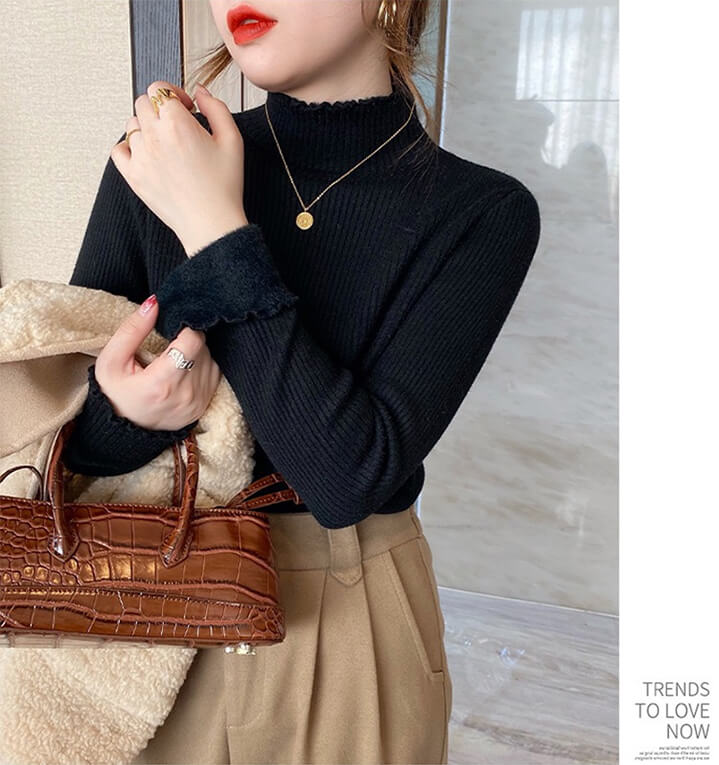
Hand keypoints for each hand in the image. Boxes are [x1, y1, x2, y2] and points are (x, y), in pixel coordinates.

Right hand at [94, 294, 221, 431]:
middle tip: (167, 346)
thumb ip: (132, 330)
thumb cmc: (115, 392)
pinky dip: (202, 366)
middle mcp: (186, 394)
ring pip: (210, 358)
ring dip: (196, 352)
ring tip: (172, 360)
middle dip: (188, 339)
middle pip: (202, 348)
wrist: (125, 429)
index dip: (185, 327)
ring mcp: (198, 401)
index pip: (193, 341)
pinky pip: (214, 373)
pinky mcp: (205, 404)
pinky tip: (182, 370)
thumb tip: (155, 303)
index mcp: (162, 383)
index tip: (172, 328)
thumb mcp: (111, 361)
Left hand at [110, 81, 248, 256]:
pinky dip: (128, 147)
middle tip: (175, 124)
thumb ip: (217, 108)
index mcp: (178, 124)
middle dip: (159, 108)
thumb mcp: (233, 141)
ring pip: (132, 124)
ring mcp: (140, 156)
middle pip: (142, 102)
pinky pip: (119, 150)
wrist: (211, 223)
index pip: (161, 89)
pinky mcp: (133, 176)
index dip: (175, 94)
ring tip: (165, 143)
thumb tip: (200, 93)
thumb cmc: (224, 187)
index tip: (185, 108)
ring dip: (146, 127)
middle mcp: (155, 137)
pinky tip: (146, 154)